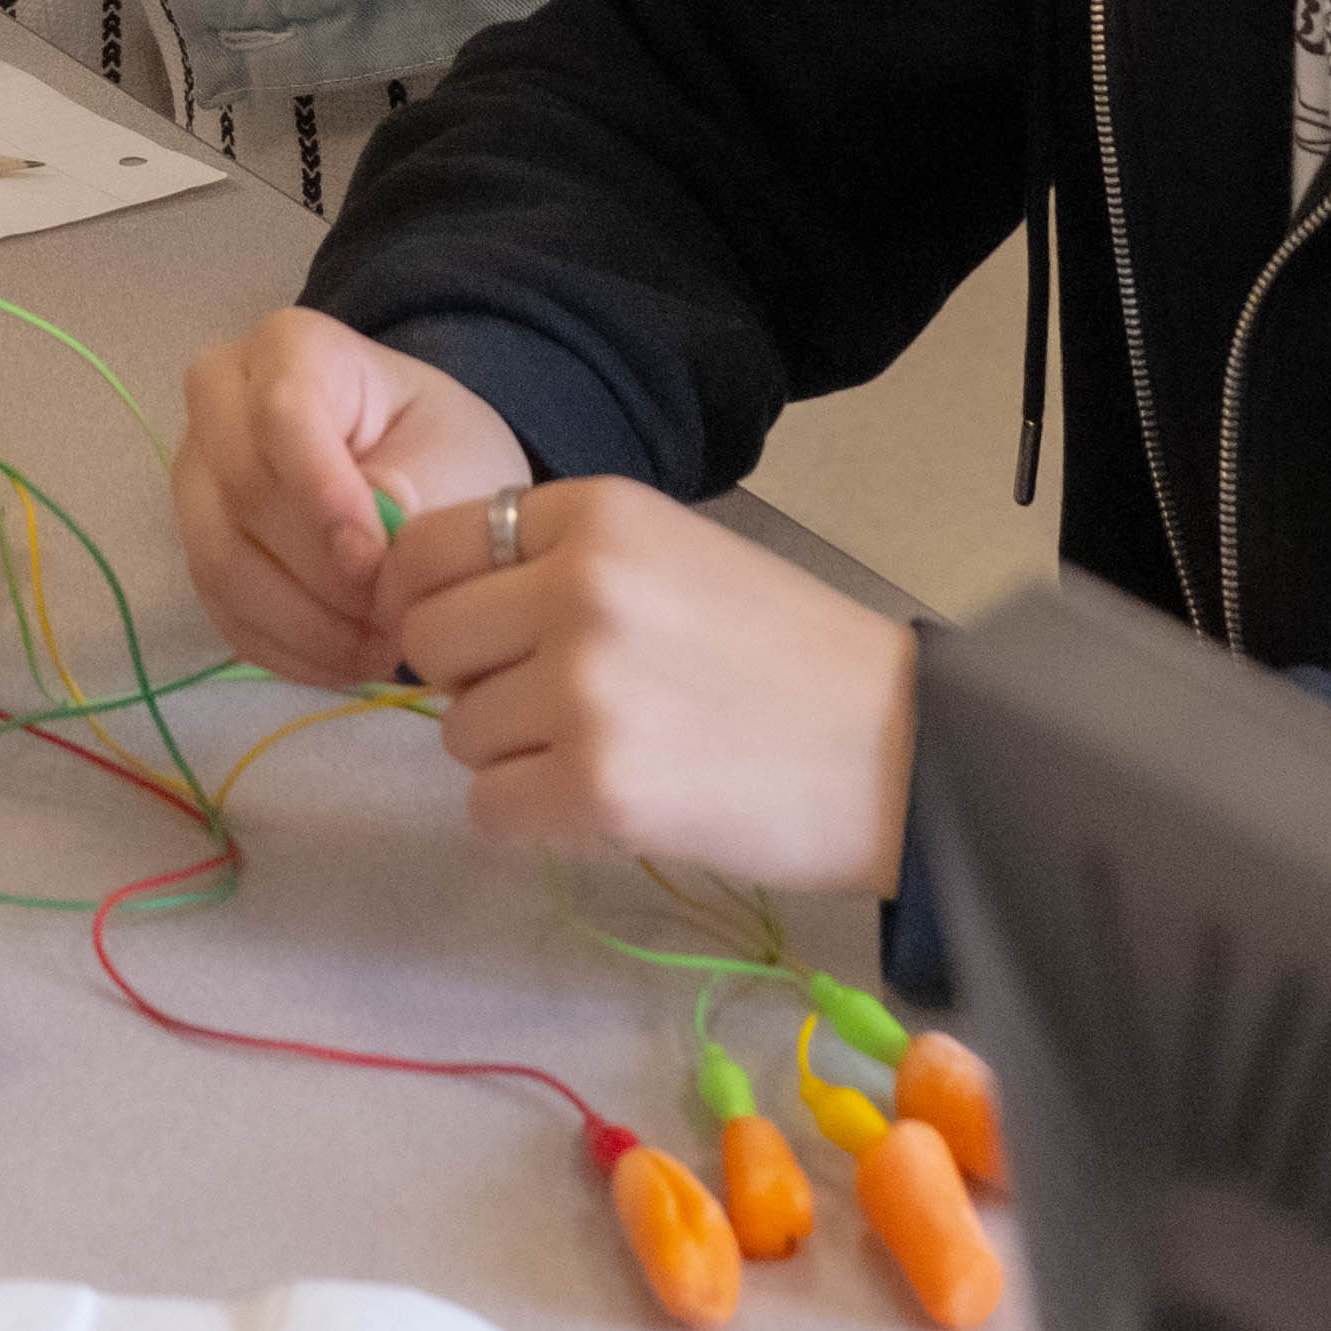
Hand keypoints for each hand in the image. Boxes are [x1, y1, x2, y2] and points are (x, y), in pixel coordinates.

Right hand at [175, 304, 526, 686]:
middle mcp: (219, 401)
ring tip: (379, 649)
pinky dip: (287, 650)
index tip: (375, 563)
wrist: (418, 470)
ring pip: (221, 561)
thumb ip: (418, 489)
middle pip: (241, 492)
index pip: (282, 414)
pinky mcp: (196, 544)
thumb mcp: (457, 453)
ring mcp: (197, 476)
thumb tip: (364, 547)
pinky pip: (221, 610)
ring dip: (305, 624)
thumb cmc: (439, 446)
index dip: (322, 494)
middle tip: (392, 619)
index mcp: (288, 347)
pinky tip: (346, 661)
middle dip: (321, 573)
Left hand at [390, 479, 921, 891]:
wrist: (903, 751)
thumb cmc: (792, 655)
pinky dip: (528, 817)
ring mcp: (584, 689)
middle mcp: (577, 587)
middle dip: (468, 681)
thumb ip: (564, 562)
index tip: (470, 637)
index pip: (427, 546)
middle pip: (426, 641)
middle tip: (544, 706)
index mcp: (597, 514)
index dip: (432, 599)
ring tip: (604, 751)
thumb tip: (443, 607)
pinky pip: (488, 808)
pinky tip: (600, 804)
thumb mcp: (674, 554)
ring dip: (508, 754)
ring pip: (456, 732)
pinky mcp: (598, 789)